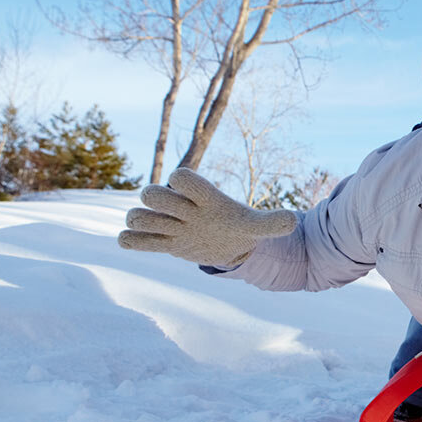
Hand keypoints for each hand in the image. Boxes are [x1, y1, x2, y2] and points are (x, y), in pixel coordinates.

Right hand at [117, 167, 297, 267]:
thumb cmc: (239, 227)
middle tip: (182, 223)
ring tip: (169, 236)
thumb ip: (272, 223)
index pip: (180, 176)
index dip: (182, 186)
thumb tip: (293, 221)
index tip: (197, 205)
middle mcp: (180, 206)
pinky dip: (133, 242)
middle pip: (150, 193)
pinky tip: (155, 245)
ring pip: (135, 216)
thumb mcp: (255, 227)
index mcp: (201, 196)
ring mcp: (167, 224)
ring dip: (146, 226)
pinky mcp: (159, 241)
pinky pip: (129, 239)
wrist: (227, 243)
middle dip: (161, 208)